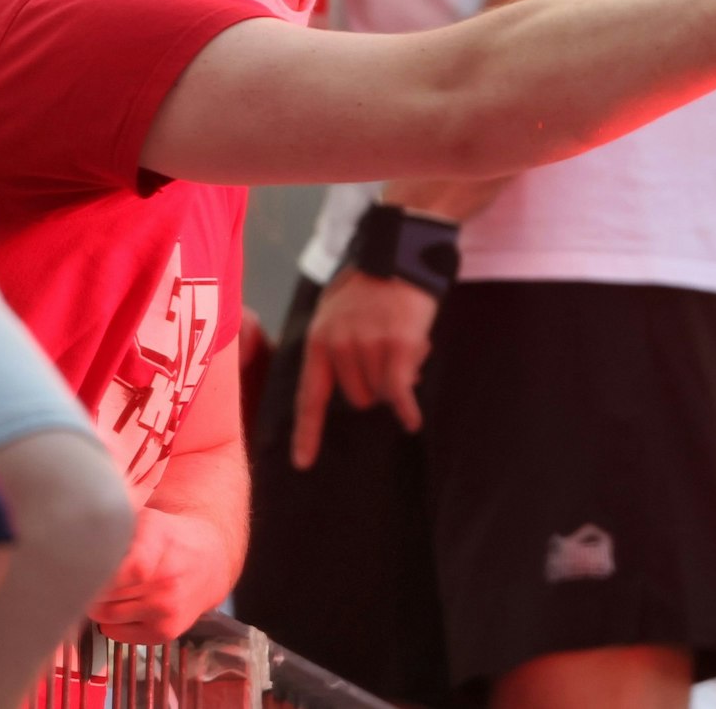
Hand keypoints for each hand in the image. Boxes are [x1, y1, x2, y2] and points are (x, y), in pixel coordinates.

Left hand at [87, 507, 230, 644]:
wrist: (210, 561)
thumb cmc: (169, 538)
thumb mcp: (145, 520)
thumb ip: (113, 530)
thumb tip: (72, 543)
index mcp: (159, 542)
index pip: (119, 569)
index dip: (95, 572)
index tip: (84, 567)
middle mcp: (166, 579)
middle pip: (103, 594)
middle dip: (91, 587)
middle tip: (95, 576)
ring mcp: (167, 608)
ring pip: (106, 616)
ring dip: (101, 605)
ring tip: (113, 590)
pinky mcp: (166, 631)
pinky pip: (117, 634)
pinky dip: (113, 622)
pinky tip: (127, 605)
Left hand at [292, 271, 437, 465]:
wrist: (401, 253)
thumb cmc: (372, 283)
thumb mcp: (339, 310)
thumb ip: (341, 347)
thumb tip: (368, 389)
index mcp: (319, 339)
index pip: (310, 396)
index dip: (307, 433)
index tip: (303, 463)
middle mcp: (339, 346)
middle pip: (357, 398)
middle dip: (374, 385)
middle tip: (390, 352)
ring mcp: (368, 346)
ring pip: (382, 393)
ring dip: (397, 378)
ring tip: (406, 344)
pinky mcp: (398, 347)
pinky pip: (400, 392)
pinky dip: (406, 409)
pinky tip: (412, 421)